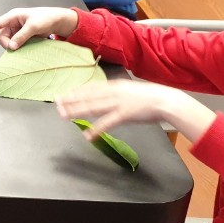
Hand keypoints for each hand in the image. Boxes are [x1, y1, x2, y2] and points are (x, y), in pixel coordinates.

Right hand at [0, 7, 78, 49]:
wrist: (58, 21)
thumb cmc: (46, 18)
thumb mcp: (33, 27)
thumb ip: (21, 37)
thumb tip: (11, 47)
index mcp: (13, 16)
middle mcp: (13, 23)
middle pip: (2, 36)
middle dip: (7, 43)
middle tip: (16, 49)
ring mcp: (17, 30)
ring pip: (8, 41)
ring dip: (14, 46)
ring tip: (26, 46)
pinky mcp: (22, 36)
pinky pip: (16, 43)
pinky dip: (19, 47)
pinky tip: (27, 48)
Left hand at [56, 80, 212, 141]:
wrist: (167, 101)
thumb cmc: (151, 97)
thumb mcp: (130, 90)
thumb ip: (117, 93)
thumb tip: (106, 96)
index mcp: (115, 86)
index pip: (91, 87)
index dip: (76, 91)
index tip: (64, 94)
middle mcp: (114, 92)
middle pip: (88, 96)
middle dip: (71, 100)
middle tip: (56, 103)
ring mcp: (119, 103)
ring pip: (93, 107)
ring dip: (77, 111)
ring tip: (64, 116)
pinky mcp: (125, 115)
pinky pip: (107, 123)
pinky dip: (96, 129)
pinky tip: (88, 136)